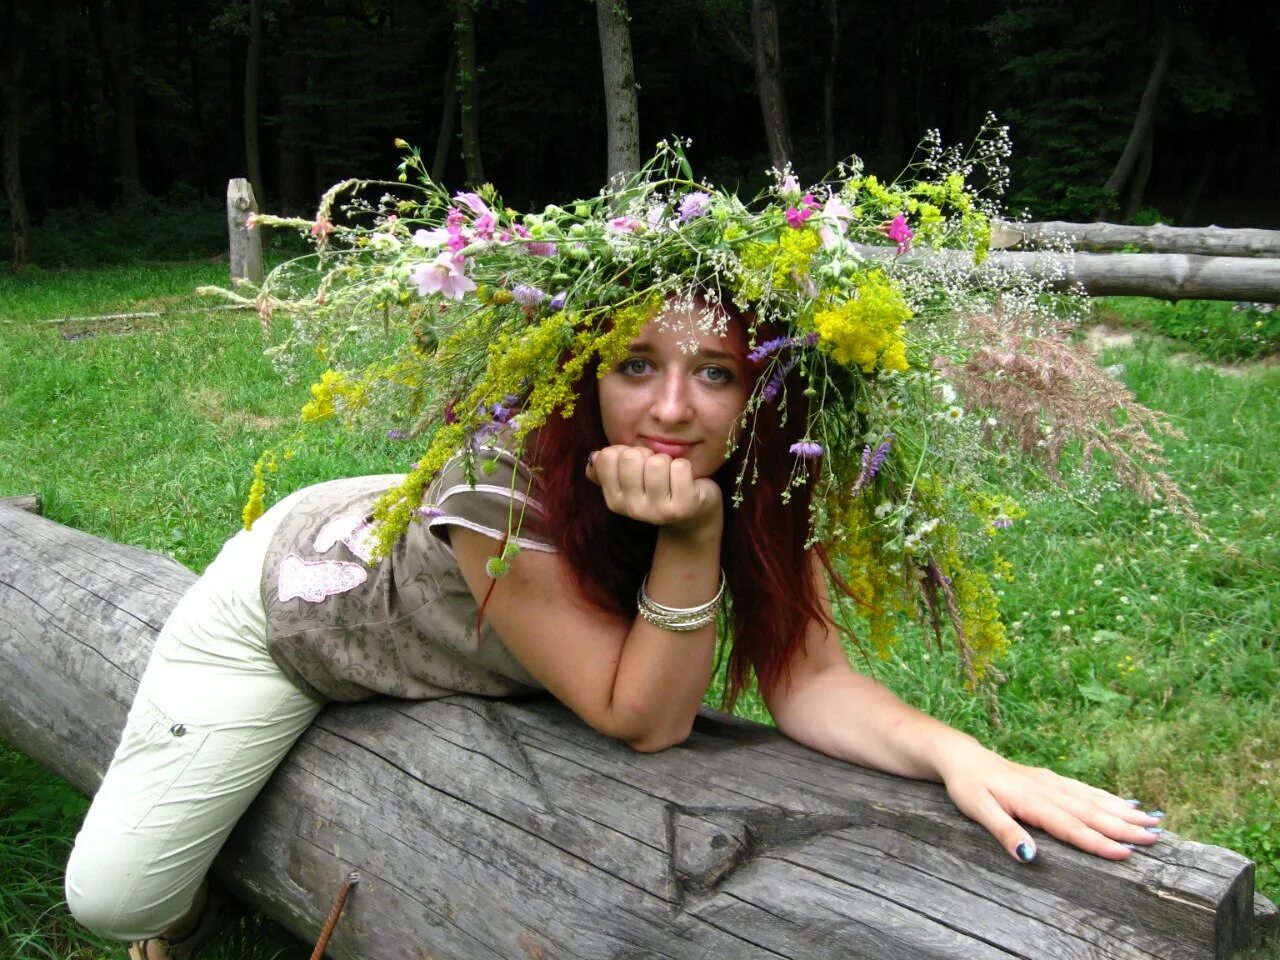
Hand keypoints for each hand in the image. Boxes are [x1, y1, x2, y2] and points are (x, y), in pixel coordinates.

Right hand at [586, 445, 722, 534]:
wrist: (693, 512)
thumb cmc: (660, 488)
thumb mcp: (630, 481)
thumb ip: (607, 470)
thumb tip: (593, 458)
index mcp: (614, 500)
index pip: (607, 457)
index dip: (624, 451)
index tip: (636, 464)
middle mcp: (632, 509)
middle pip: (631, 457)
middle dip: (647, 454)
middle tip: (657, 469)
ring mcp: (657, 511)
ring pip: (656, 462)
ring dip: (667, 461)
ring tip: (670, 475)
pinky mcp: (683, 507)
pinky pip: (680, 467)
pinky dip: (684, 466)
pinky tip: (685, 481)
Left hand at [939, 744, 1163, 861]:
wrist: (961, 758)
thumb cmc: (967, 786)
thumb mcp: (978, 810)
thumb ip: (1005, 832)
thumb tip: (1030, 857)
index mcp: (1032, 801)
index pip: (1071, 827)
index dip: (1099, 842)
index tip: (1128, 853)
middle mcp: (1047, 790)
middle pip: (1090, 812)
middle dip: (1124, 826)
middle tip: (1156, 837)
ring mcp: (1051, 782)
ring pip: (1092, 799)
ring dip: (1122, 810)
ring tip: (1153, 820)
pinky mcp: (1050, 779)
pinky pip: (1084, 789)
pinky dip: (1107, 796)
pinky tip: (1125, 802)